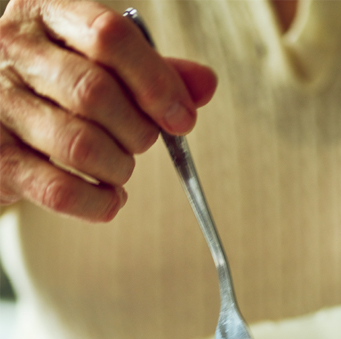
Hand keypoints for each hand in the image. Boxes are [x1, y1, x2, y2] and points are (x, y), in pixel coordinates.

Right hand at [0, 0, 216, 221]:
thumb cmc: (56, 91)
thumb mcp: (102, 65)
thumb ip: (153, 72)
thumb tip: (205, 84)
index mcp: (46, 12)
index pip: (110, 35)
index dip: (156, 82)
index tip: (182, 118)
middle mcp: (13, 50)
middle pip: (96, 93)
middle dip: (138, 130)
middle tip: (143, 141)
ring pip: (81, 145)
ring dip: (119, 168)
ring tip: (120, 168)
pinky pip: (61, 191)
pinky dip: (100, 202)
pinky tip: (109, 197)